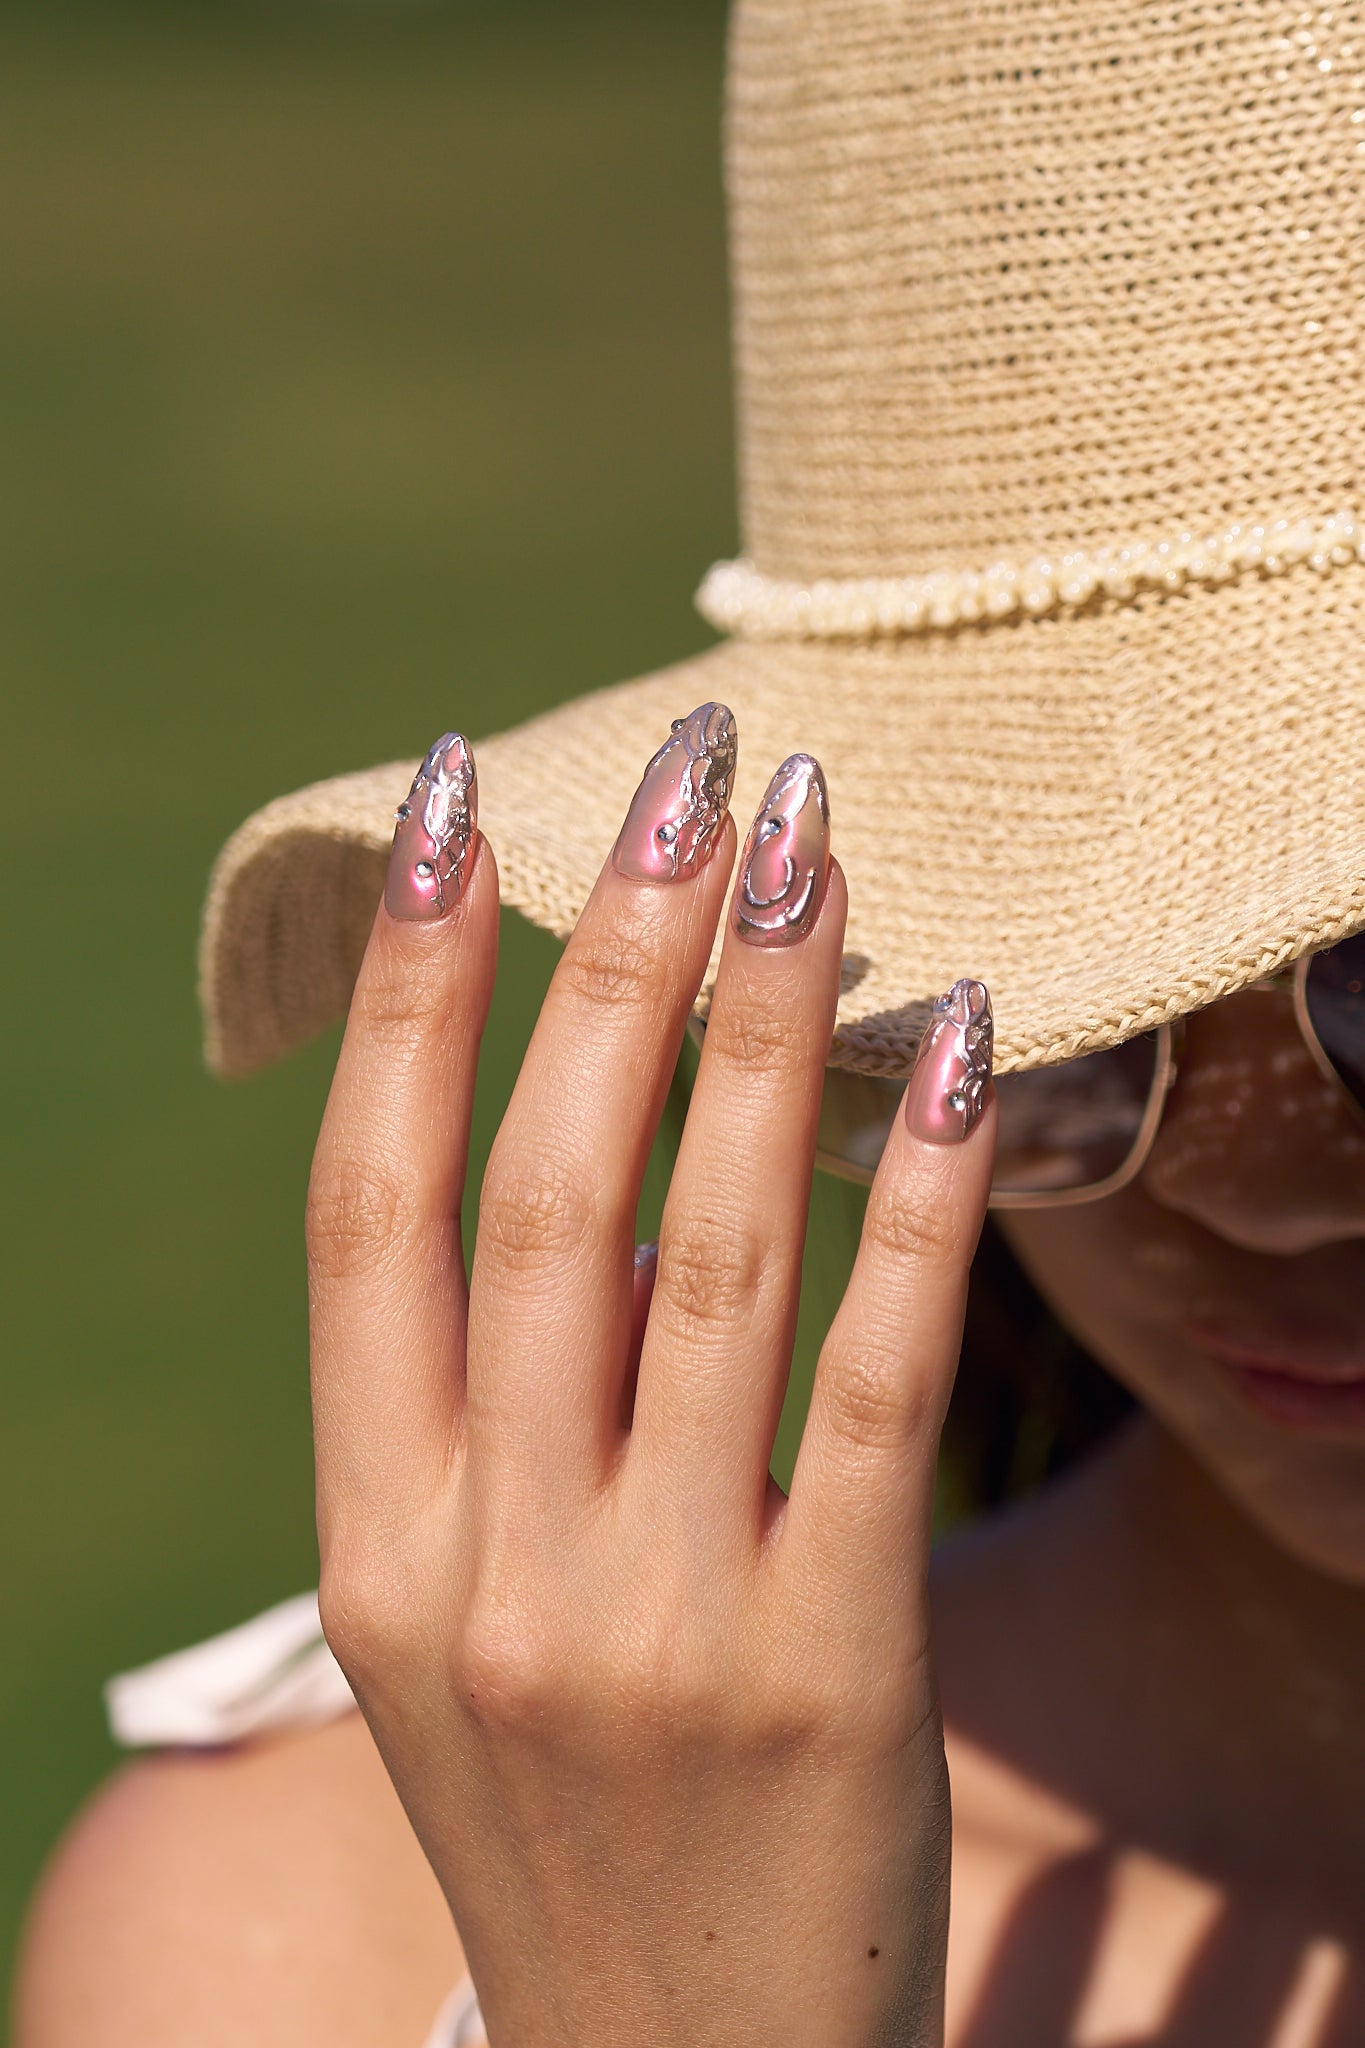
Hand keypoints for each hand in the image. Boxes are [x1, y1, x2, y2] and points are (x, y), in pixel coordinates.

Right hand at [307, 711, 995, 2047]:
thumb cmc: (572, 1822)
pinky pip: (875, 1379)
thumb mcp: (466, 1633)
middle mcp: (491, 1568)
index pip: (364, 1209)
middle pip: (544, 1190)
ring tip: (816, 850)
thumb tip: (590, 1177)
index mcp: (374, 1546)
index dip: (398, 992)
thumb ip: (497, 1418)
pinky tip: (964, 1050)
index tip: (444, 808)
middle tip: (687, 775)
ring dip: (765, 1026)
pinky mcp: (827, 1666)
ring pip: (709, 1252)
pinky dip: (922, 1200)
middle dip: (611, 954)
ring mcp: (653, 1621)